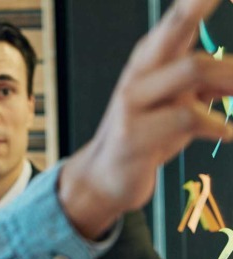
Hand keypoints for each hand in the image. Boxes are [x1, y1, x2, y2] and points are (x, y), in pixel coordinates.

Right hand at [59, 0, 232, 238]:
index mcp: (153, 59)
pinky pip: (187, 118)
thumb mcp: (179, 104)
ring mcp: (134, 101)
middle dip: (200, 3)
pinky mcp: (134, 133)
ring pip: (193, 70)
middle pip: (177, 25)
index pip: (181, 17)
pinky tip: (228, 133)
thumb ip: (209, 84)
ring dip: (232, 79)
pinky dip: (218, 125)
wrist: (103, 176)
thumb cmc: (144, 136)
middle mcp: (141, 71)